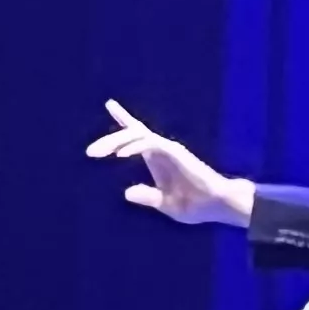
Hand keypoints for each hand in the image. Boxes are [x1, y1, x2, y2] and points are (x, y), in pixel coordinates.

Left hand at [87, 100, 254, 226]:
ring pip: (138, 135)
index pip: (138, 135)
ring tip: (99, 154)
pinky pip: (150, 143)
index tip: (110, 104)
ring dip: (117, 141)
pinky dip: (134, 147)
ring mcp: (169, 149)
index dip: (124, 119)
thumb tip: (126, 193)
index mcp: (158, 159)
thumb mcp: (165, 203)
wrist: (218, 205)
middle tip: (90, 152)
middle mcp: (162, 150)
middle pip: (132, 134)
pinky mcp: (176, 152)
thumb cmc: (196, 205)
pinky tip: (121, 155)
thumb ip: (147, 197)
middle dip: (109, 140)